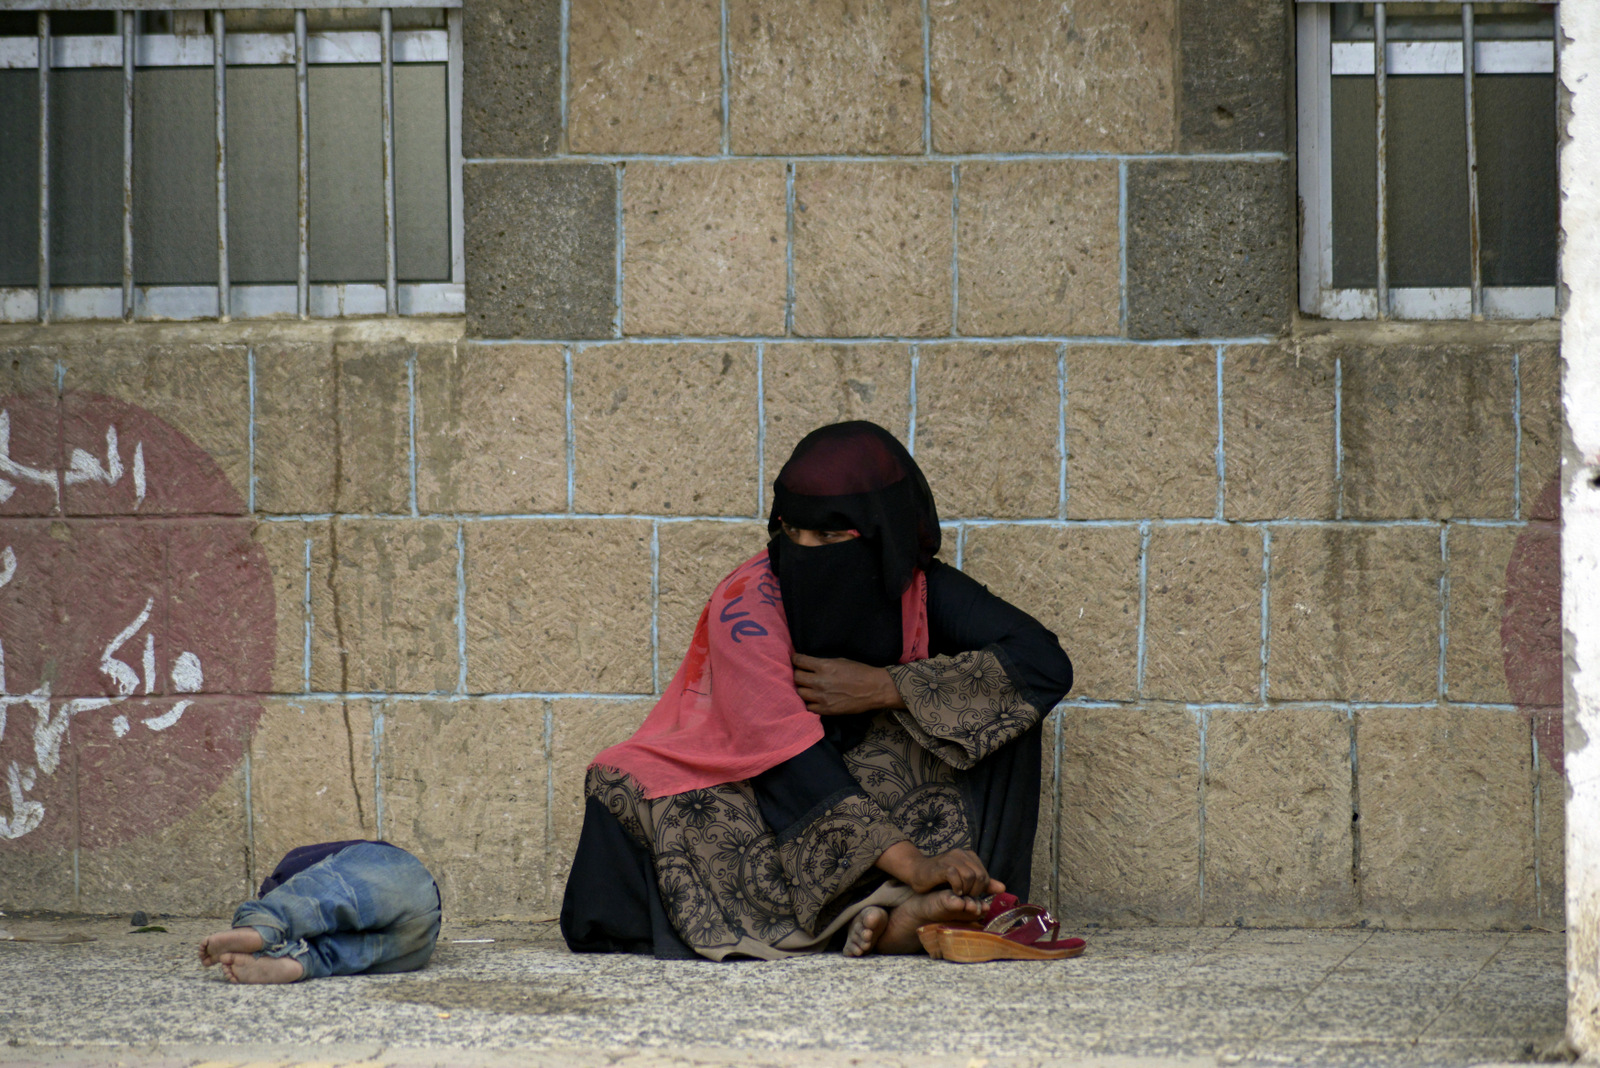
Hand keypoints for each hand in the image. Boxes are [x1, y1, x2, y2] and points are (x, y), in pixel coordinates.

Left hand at [792, 653, 906, 715]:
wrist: (874, 689)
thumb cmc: (860, 672)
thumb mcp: (840, 661)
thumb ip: (823, 664)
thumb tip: (810, 665)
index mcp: (824, 666)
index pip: (799, 661)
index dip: (795, 659)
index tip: (796, 660)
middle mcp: (820, 681)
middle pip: (796, 678)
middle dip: (797, 674)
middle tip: (802, 674)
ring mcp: (822, 697)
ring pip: (800, 693)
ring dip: (802, 689)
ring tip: (807, 687)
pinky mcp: (826, 710)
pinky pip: (809, 707)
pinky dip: (810, 702)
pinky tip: (814, 699)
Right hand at [877, 841, 1004, 896]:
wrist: (917, 872)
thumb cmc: (940, 878)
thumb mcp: (965, 881)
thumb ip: (983, 884)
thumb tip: (1003, 888)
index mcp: (968, 855)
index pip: (984, 875)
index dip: (980, 889)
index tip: (971, 895)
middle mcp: (961, 854)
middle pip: (979, 876)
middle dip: (975, 891)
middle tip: (966, 897)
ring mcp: (951, 858)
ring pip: (970, 876)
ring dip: (966, 890)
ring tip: (959, 895)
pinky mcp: (941, 865)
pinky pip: (955, 875)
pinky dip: (956, 887)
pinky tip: (953, 892)